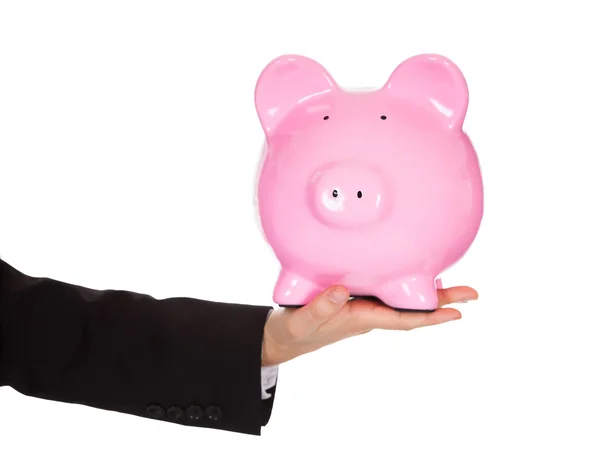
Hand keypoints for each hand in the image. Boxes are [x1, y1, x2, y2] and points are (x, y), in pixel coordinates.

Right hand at [262, 285, 477, 365]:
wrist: (284, 336)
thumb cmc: (295, 331)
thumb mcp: (302, 321)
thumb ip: (321, 306)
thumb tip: (343, 290)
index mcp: (361, 319)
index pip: (403, 319)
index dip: (430, 316)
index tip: (457, 313)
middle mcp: (369, 312)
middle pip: (411, 307)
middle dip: (442, 301)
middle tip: (472, 294)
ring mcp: (363, 304)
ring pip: (401, 297)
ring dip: (427, 291)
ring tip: (453, 282)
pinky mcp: (354, 296)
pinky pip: (385, 288)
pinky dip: (402, 280)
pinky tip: (410, 270)